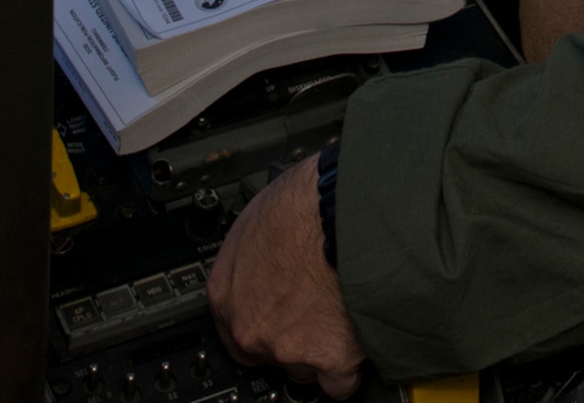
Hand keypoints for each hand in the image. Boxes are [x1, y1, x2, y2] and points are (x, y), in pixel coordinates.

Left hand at [208, 152, 364, 398]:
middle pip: (266, 351)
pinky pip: (339, 381)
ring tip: (340, 308)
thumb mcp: (258, 216)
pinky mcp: (329, 358)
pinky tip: (356, 339)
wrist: (343, 209)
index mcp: (227, 292)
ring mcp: (287, 347)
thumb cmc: (305, 200)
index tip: (277, 313)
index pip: (234, 326)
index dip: (262, 317)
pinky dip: (349, 366)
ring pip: (302, 365)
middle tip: (313, 306)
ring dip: (320, 346)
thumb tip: (268, 253)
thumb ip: (255, 253)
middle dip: (289, 335)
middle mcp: (250, 326)